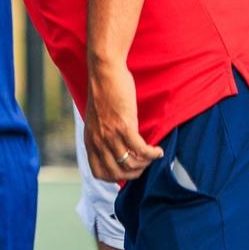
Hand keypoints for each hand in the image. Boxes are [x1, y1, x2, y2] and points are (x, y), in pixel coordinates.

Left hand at [85, 63, 162, 181]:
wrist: (104, 72)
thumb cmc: (104, 92)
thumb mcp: (96, 119)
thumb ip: (101, 134)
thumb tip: (114, 149)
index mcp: (90, 140)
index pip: (99, 172)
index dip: (115, 177)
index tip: (127, 170)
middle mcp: (98, 140)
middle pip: (116, 173)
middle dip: (134, 174)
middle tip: (144, 165)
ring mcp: (110, 134)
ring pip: (130, 164)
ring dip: (145, 164)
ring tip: (152, 156)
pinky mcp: (124, 125)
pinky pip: (141, 150)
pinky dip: (152, 154)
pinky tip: (158, 149)